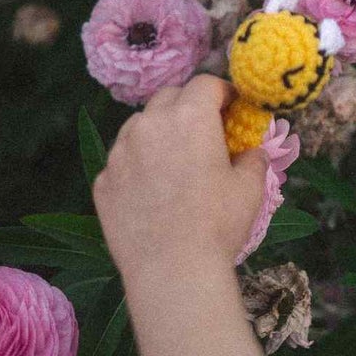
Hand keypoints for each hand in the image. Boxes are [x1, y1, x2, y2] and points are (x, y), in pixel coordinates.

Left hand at [93, 76, 266, 282]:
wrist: (171, 271)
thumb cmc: (217, 225)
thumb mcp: (249, 189)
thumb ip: (253, 159)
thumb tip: (253, 151)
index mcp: (189, 117)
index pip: (206, 84)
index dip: (222, 92)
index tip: (231, 107)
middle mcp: (149, 124)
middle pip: (169, 97)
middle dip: (188, 106)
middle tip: (204, 132)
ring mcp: (120, 152)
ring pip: (140, 126)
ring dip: (159, 133)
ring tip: (174, 162)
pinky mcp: (103, 179)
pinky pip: (122, 160)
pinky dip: (138, 165)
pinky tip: (152, 192)